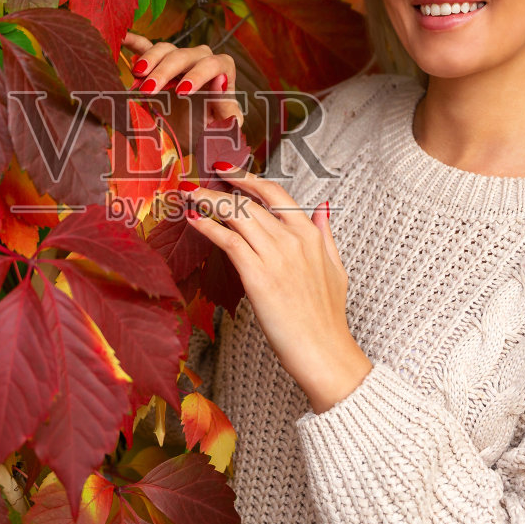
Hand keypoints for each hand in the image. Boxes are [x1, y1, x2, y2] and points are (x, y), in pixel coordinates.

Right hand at [120, 31, 244, 157]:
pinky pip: (146, 46)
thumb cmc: (211, 131)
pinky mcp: (159, 63)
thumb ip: (226, 107)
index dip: (198, 74)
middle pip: (184, 55)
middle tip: (149, 89)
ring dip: (149, 60)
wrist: (192, 137)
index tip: (182, 92)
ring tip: (137, 76)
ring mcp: (178, 59)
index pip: (214, 64)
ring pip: (165, 49)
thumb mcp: (221, 126)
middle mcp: (201, 60)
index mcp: (223, 71)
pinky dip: (134, 42)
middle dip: (165, 71)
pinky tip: (121, 39)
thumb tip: (220, 80)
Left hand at [180, 162, 371, 413]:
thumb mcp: (336, 268)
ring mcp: (275, 255)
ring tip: (188, 196)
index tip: (226, 171)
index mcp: (310, 234)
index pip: (275, 192)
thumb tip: (321, 208)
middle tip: (196, 183)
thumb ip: (326, 235)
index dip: (247, 177)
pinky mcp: (257, 275)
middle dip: (219, 187)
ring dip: (207, 201)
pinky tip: (192, 221)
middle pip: (249, 201)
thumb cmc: (327, 318)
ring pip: (235, 214)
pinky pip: (227, 240)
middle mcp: (292, 239)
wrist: (324, 352)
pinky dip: (206, 227)